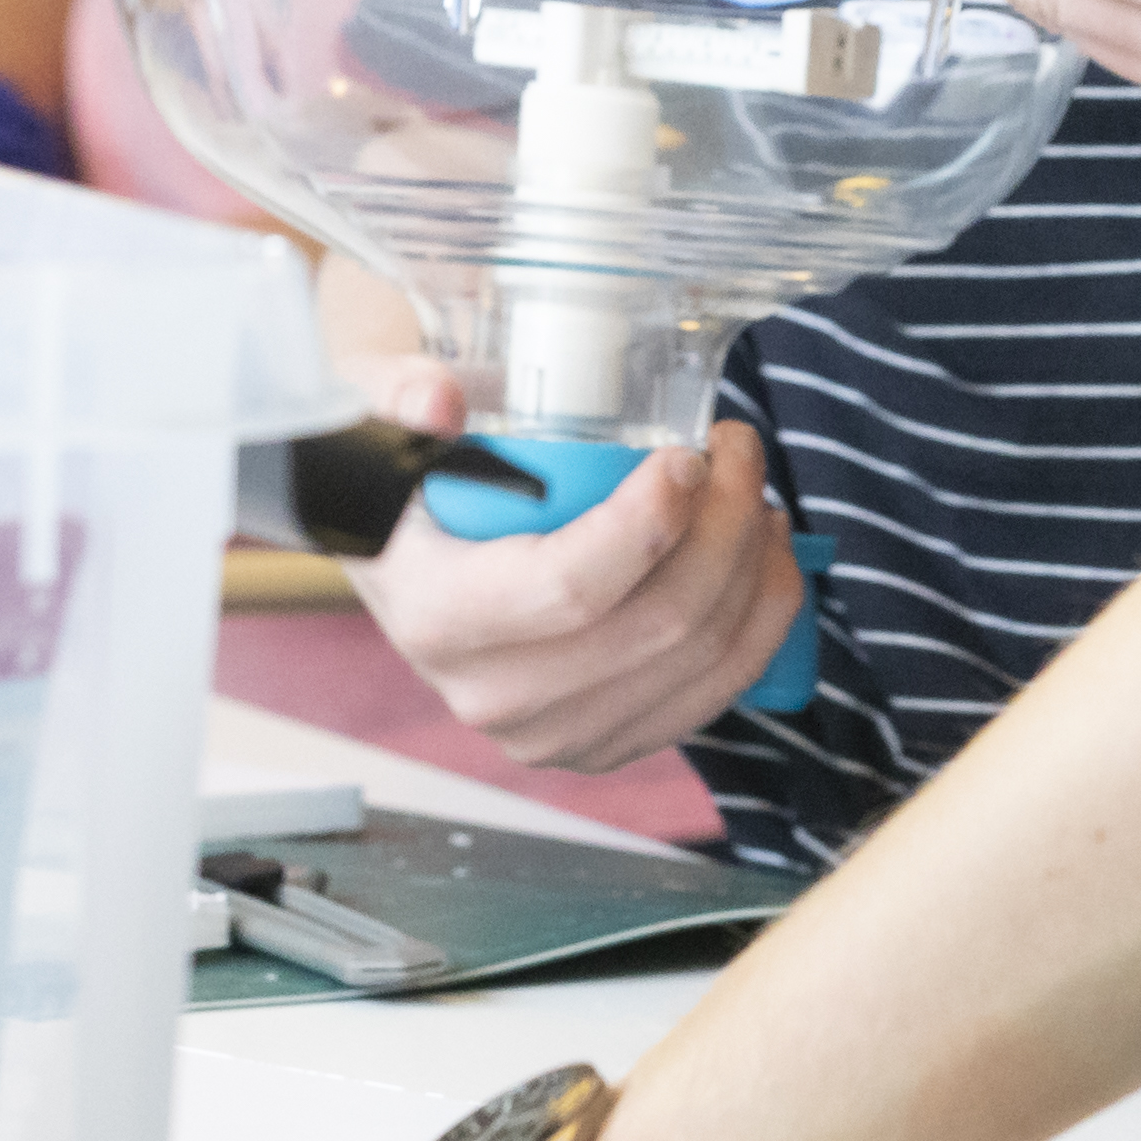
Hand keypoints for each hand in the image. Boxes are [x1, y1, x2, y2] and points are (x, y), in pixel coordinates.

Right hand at [348, 369, 805, 767]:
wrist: (407, 559)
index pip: (570, 588)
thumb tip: (439, 401)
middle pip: (658, 625)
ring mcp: (552, 735)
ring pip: (702, 659)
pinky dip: (761, 621)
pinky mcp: (603, 746)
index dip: (651, 522)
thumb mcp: (378, 420)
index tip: (684, 455)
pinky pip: (715, 693)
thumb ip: (398, 393)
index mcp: (438, 616)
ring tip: (755, 494)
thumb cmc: (409, 476)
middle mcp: (492, 695)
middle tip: (738, 448)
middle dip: (726, 526)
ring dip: (756, 568)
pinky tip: (762, 557)